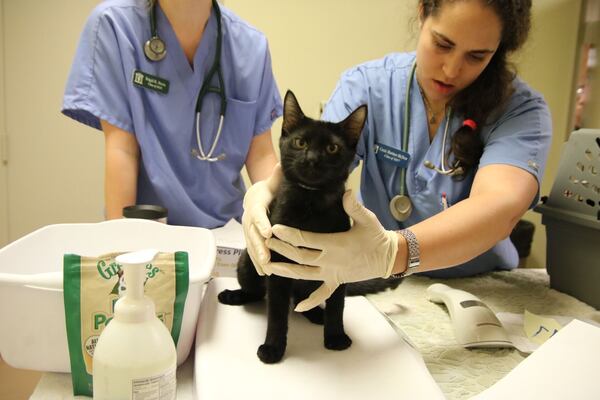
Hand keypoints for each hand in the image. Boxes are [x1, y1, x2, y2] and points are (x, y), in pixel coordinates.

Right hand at [241, 164, 282, 274]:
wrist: (254, 195)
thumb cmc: (269, 188)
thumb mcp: (273, 181)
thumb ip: (278, 175)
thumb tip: (283, 164)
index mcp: (256, 203)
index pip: (258, 213)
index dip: (262, 223)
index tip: (268, 233)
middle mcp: (248, 217)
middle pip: (253, 233)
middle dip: (259, 247)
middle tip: (267, 258)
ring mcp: (247, 229)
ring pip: (251, 245)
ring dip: (258, 258)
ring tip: (267, 269)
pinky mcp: (250, 238)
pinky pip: (252, 251)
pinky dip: (257, 262)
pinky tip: (264, 273)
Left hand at [265, 190, 398, 311]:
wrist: (388, 257)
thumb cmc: (376, 236)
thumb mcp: (367, 220)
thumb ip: (355, 207)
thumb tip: (346, 192)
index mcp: (335, 244)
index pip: (306, 240)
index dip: (289, 234)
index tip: (275, 228)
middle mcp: (330, 261)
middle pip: (300, 257)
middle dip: (282, 249)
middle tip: (266, 241)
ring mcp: (332, 273)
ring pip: (304, 275)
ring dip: (285, 271)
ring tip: (268, 266)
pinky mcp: (336, 281)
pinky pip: (322, 294)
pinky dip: (311, 301)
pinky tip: (298, 308)